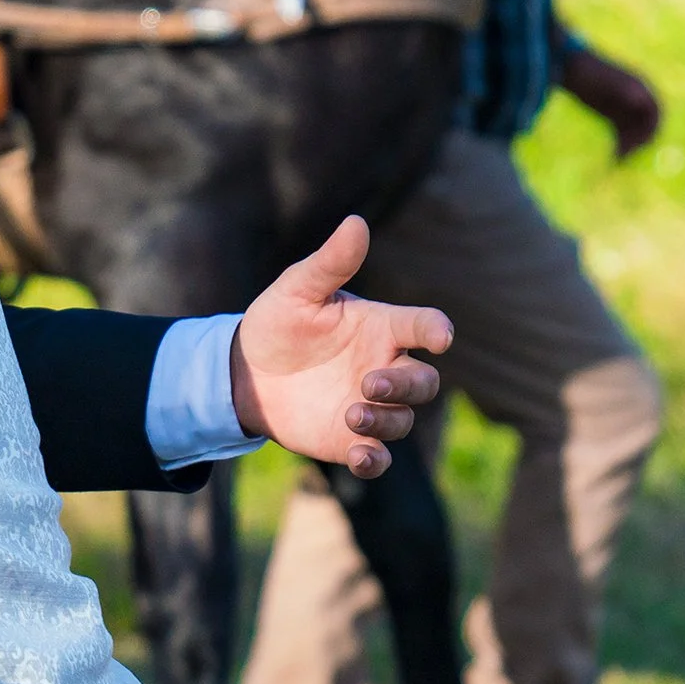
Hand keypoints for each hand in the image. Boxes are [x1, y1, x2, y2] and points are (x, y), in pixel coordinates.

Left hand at [229, 217, 451, 478]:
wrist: (245, 372)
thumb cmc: (278, 323)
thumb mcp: (297, 290)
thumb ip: (330, 262)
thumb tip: (356, 222)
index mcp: (381, 327)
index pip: (423, 326)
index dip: (436, 331)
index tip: (440, 337)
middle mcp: (384, 367)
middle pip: (423, 382)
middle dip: (405, 385)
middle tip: (369, 382)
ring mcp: (371, 405)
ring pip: (402, 420)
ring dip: (385, 420)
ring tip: (350, 414)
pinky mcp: (351, 440)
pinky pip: (378, 457)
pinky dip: (375, 460)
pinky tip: (361, 457)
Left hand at [560, 43, 662, 158]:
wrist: (567, 66)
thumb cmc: (587, 72)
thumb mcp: (606, 82)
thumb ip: (624, 90)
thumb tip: (642, 100)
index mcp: (641, 86)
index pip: (656, 112)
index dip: (651, 129)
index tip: (640, 145)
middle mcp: (638, 97)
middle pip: (647, 124)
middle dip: (639, 141)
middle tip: (626, 156)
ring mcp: (625, 106)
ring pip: (635, 132)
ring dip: (629, 146)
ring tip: (616, 159)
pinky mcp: (612, 114)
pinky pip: (622, 133)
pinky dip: (620, 144)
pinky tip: (612, 157)